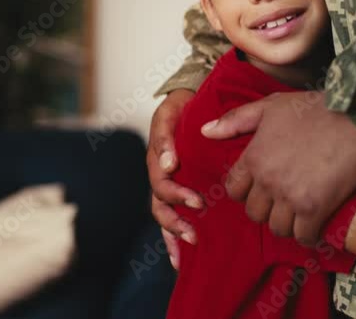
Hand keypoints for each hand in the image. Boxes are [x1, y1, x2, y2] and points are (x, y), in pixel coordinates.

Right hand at [147, 89, 199, 268]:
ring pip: (163, 215)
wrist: (191, 98)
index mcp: (157, 158)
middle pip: (160, 205)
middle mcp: (160, 173)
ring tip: (189, 248)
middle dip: (175, 222)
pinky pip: (171, 215)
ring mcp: (168, 182)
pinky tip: (181, 258)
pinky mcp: (178, 189)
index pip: (161, 183)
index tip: (198, 202)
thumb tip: (168, 164)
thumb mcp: (170, 113)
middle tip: (194, 233)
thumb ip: (165, 137)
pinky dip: (173, 238)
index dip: (177, 195)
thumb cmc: (182, 105)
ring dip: (173, 234)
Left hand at [203, 91, 355, 244]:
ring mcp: (291, 196)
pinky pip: (302, 236)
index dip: (245, 190)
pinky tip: (314, 224)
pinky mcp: (316, 208)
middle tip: (280, 201)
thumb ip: (236, 120)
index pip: (233, 190)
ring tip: (297, 214)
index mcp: (254, 157)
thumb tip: (205, 132)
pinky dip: (307, 234)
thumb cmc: (314, 108)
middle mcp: (268, 180)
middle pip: (254, 213)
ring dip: (286, 223)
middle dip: (265, 208)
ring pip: (276, 228)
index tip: (261, 187)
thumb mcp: (271, 106)